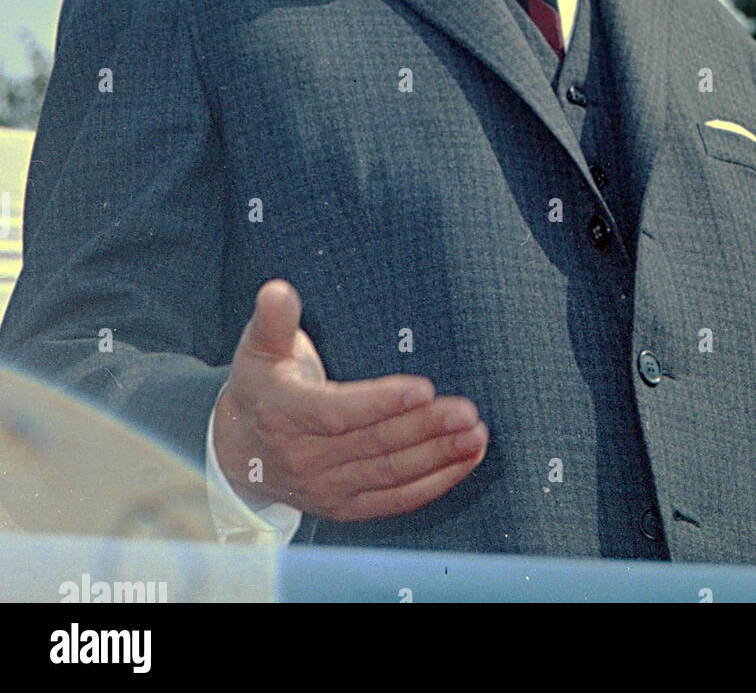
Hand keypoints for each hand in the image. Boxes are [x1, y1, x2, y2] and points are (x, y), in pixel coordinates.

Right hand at [212, 279, 487, 521]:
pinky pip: (394, 500)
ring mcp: (326, 488)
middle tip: (467, 411)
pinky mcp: (345, 507)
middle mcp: (304, 458)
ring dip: (437, 456)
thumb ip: (273, 320)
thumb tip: (277, 290)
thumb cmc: (262, 386)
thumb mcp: (259, 350)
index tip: (424, 388)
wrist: (238, 452)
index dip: (381, 402)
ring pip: (390, 473)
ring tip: (475, 435)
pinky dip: (434, 484)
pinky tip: (466, 461)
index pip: (337, 412)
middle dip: (425, 428)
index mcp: (284, 414)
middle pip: (374, 444)